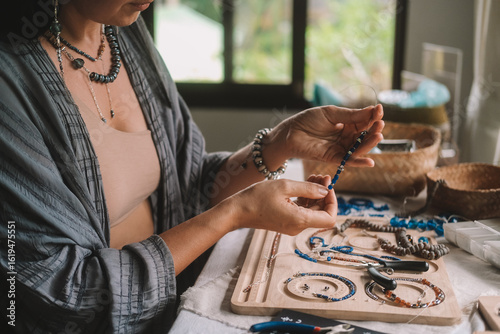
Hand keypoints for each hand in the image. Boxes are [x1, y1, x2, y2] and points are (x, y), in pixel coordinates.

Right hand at [227, 176, 336, 235]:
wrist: (237, 211)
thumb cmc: (257, 198)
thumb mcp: (284, 187)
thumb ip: (308, 189)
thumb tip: (325, 190)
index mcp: (300, 220)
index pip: (330, 218)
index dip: (333, 202)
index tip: (327, 186)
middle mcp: (298, 227)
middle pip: (322, 214)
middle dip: (324, 194)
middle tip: (321, 176)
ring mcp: (292, 226)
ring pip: (313, 212)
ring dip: (315, 196)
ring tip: (312, 177)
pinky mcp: (286, 223)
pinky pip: (302, 212)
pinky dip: (306, 200)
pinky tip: (303, 186)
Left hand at [268, 104, 383, 166]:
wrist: (290, 133)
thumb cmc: (307, 120)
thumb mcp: (331, 114)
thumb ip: (350, 115)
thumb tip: (372, 110)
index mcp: (347, 123)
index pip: (365, 121)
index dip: (373, 116)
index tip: (380, 110)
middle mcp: (346, 136)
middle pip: (365, 135)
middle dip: (374, 130)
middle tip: (380, 125)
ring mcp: (341, 148)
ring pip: (359, 148)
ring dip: (370, 144)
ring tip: (378, 136)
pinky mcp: (333, 158)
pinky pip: (348, 161)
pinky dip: (359, 163)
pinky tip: (370, 162)